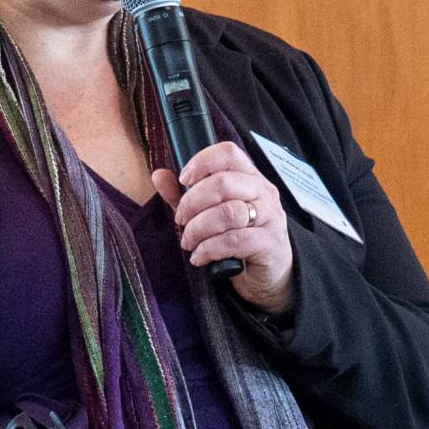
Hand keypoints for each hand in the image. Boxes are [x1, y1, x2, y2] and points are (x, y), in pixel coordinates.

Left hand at [152, 142, 294, 314]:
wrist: (268, 275)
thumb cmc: (239, 239)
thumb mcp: (208, 214)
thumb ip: (184, 195)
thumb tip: (158, 175)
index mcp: (249, 177)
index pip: (228, 153)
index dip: (202, 162)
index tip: (183, 179)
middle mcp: (263, 192)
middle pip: (223, 183)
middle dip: (192, 203)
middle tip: (180, 220)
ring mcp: (270, 216)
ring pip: (227, 213)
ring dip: (198, 228)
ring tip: (188, 241)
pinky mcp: (270, 242)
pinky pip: (234, 241)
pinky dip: (210, 248)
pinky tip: (200, 256)